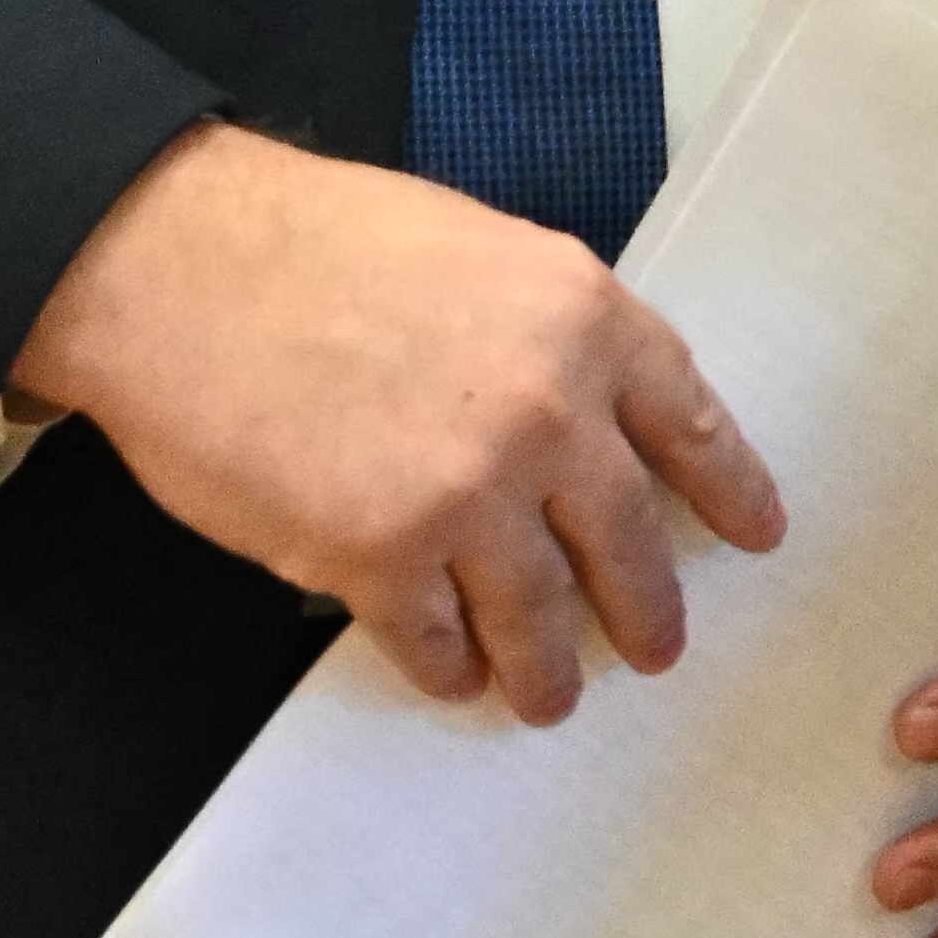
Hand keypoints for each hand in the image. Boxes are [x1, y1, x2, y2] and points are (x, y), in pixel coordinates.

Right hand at [9, 127, 785, 719]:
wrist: (179, 265)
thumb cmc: (313, 243)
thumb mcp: (475, 249)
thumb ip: (547, 333)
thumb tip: (584, 414)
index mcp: (582, 317)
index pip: (692, 424)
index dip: (731, 490)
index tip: (757, 536)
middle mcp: (548, 412)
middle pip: (630, 546)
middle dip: (647, 612)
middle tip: (655, 648)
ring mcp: (468, 494)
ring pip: (541, 619)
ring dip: (548, 669)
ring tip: (546, 694)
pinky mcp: (379, 558)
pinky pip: (438, 644)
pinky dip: (446, 665)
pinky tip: (448, 670)